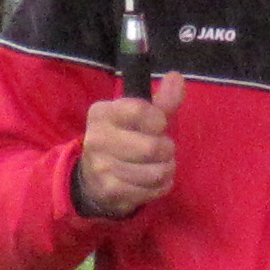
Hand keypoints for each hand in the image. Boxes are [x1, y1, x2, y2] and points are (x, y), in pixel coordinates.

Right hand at [73, 93, 175, 218]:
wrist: (92, 178)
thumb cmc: (123, 139)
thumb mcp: (138, 116)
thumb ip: (162, 100)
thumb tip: (177, 77)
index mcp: (102, 114)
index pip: (140, 111)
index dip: (159, 120)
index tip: (157, 124)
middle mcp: (97, 139)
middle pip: (152, 147)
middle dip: (167, 149)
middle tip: (162, 149)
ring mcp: (103, 168)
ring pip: (156, 172)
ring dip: (166, 169)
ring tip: (159, 164)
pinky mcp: (112, 191)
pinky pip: (153, 190)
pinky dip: (161, 185)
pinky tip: (153, 180)